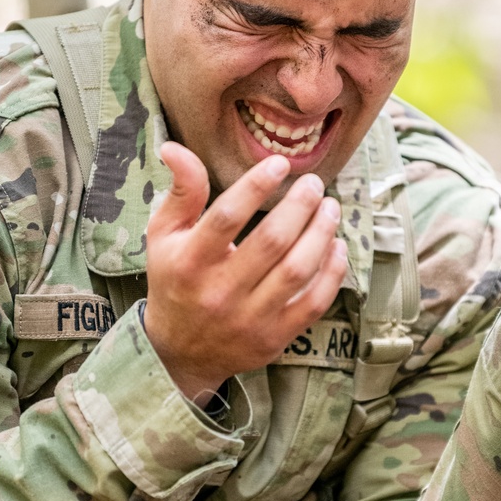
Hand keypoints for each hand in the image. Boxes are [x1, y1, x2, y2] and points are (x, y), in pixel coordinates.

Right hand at [144, 143, 347, 402]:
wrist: (180, 352)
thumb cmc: (174, 281)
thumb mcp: (164, 236)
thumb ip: (180, 192)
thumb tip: (175, 147)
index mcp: (189, 261)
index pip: (226, 216)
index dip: (256, 185)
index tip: (279, 163)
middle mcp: (219, 292)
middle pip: (271, 242)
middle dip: (301, 206)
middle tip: (315, 184)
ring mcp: (249, 319)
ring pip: (297, 271)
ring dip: (321, 234)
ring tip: (331, 209)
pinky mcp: (273, 338)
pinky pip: (313, 304)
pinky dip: (332, 274)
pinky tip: (337, 247)